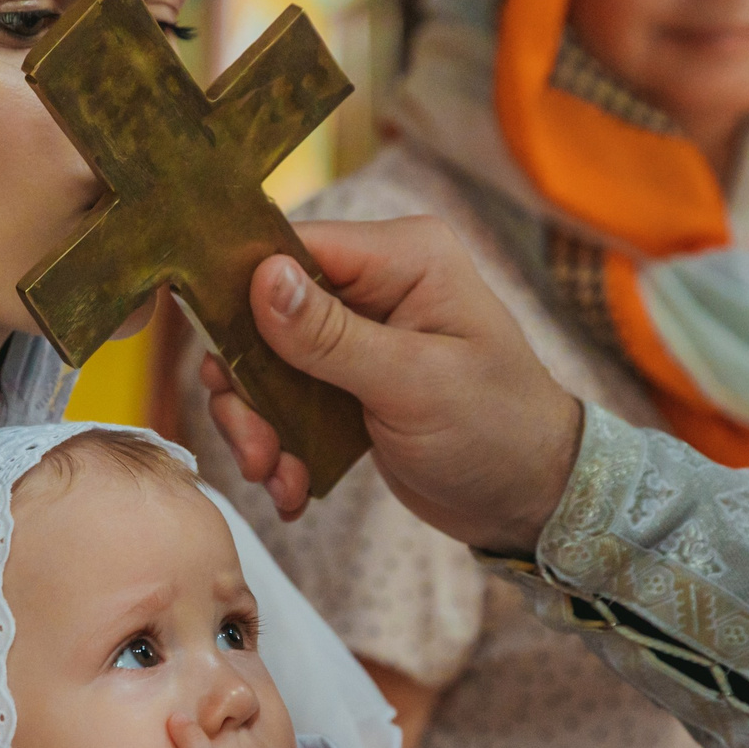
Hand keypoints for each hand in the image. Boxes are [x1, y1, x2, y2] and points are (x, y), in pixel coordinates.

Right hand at [202, 218, 582, 553]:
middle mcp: (377, 283)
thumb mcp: (414, 384)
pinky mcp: (347, 382)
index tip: (218, 354)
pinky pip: (286, 401)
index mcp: (405, 256)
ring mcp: (359, 334)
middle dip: (248, 386)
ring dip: (259, 425)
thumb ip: (332, 335)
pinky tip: (293, 488)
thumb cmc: (498, 430)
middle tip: (254, 449)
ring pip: (266, 363)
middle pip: (265, 311)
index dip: (243, 294)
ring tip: (274, 476)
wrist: (530, 500)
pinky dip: (280, 445)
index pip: (295, 247)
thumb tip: (263, 276)